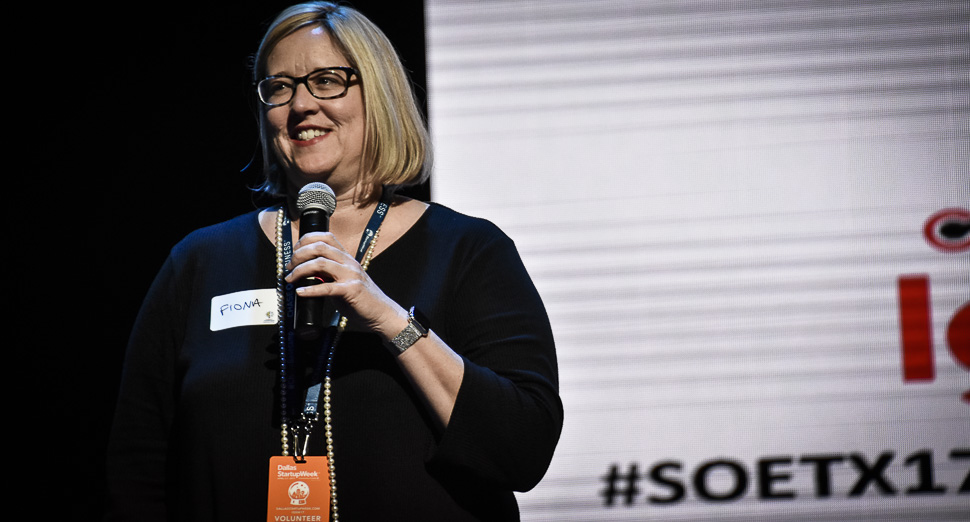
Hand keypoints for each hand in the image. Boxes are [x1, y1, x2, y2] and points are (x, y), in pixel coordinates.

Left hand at [284, 231, 406, 337]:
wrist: (381, 313)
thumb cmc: (361, 299)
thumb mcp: (343, 280)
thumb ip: (328, 274)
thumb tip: (306, 272)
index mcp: (347, 258)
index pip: (326, 237)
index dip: (307, 240)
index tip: (295, 251)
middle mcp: (349, 262)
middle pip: (320, 247)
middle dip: (298, 254)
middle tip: (288, 267)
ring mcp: (351, 275)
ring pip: (320, 263)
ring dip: (300, 270)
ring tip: (290, 279)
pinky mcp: (351, 291)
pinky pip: (326, 287)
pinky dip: (310, 289)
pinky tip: (300, 293)